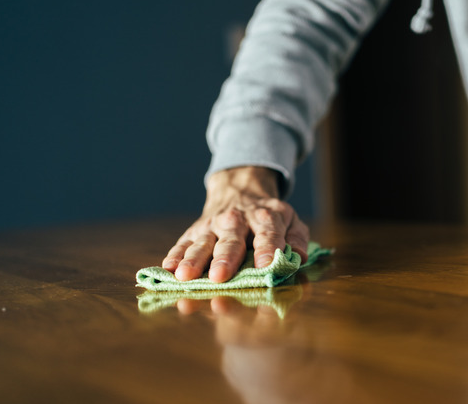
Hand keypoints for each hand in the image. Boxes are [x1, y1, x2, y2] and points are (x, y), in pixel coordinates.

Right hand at [162, 166, 308, 281]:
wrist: (239, 190)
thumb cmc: (268, 217)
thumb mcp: (291, 221)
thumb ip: (297, 239)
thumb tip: (299, 257)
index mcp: (266, 218)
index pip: (268, 233)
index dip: (267, 249)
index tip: (265, 265)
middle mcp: (237, 220)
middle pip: (231, 241)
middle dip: (225, 259)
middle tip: (220, 277)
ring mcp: (213, 225)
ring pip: (202, 243)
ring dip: (193, 260)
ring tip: (185, 276)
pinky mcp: (193, 231)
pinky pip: (182, 243)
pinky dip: (174, 255)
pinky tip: (168, 269)